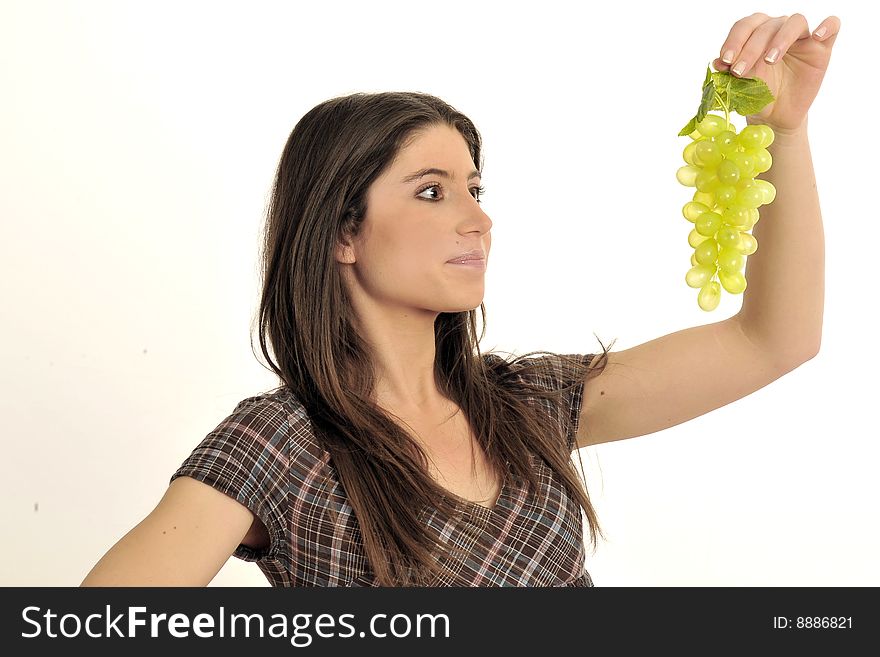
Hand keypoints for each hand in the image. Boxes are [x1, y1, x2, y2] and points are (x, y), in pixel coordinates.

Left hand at [712, 13, 840, 134]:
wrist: (775, 116)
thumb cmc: (757, 97)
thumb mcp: (740, 87)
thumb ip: (729, 73)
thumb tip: (716, 62)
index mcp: (755, 34)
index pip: (745, 26)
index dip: (734, 40)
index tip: (725, 60)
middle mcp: (777, 30)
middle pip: (767, 25)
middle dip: (750, 48)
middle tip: (739, 70)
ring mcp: (801, 37)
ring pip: (794, 22)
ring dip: (780, 39)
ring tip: (770, 60)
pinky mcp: (821, 48)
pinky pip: (832, 26)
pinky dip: (826, 26)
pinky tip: (816, 36)